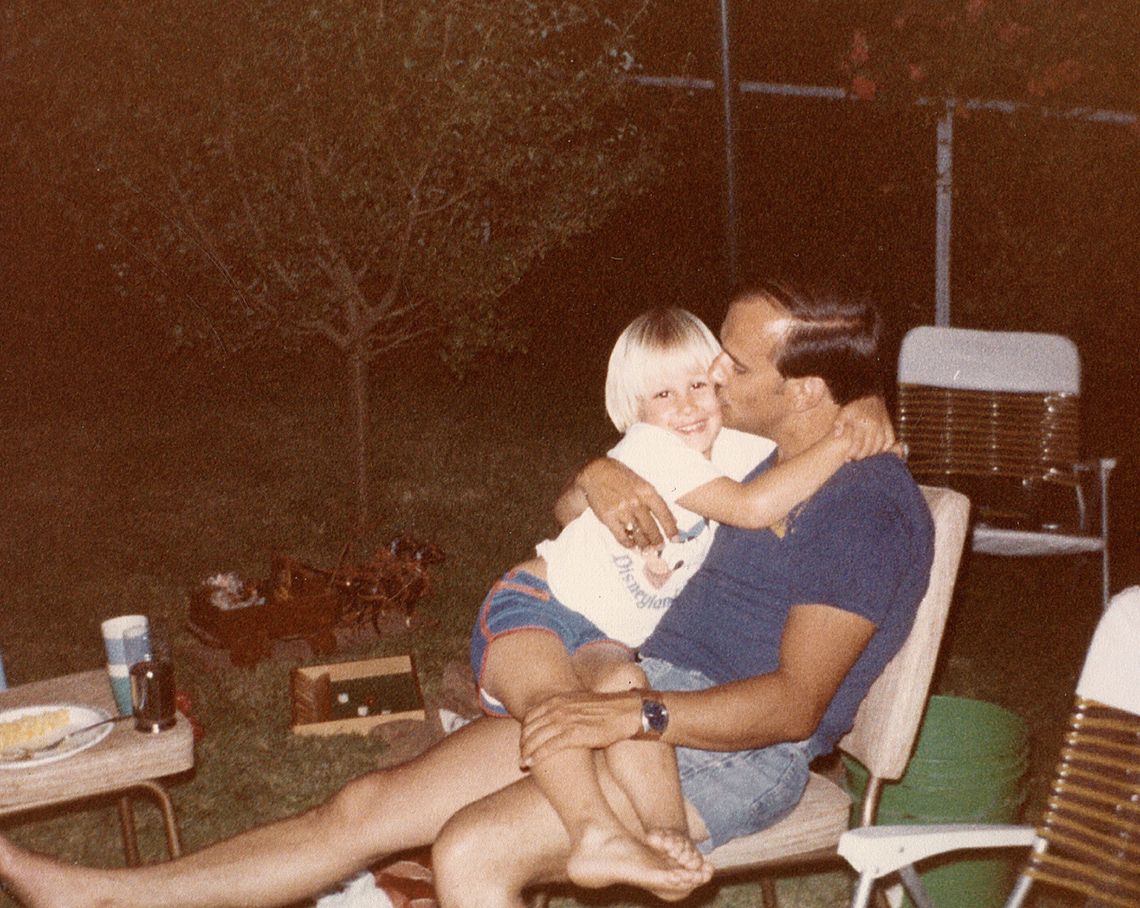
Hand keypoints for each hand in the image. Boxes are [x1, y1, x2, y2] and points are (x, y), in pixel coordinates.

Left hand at [519, 690, 641, 767]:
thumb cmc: (605, 710)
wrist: (626, 712)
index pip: (531, 714)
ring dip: (526, 751)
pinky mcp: (575, 733)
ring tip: (522, 763)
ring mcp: (566, 720)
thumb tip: (556, 717)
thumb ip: (565, 707)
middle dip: (523, 742)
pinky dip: (536, 755)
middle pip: (530, 726)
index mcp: (559, 699)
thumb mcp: (580, 702)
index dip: (524, 729)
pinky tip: (530, 763)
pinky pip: (549, 746)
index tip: (523, 741)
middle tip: (521, 755)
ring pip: (536, 737)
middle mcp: (559, 708)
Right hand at [579, 458, 677, 548]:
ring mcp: (622, 511)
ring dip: (644, 544)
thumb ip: (654, 500)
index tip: (675, 539)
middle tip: (660, 547)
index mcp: (647, 491)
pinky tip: (631, 544)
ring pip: (638, 535)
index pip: (664, 514)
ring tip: (647, 548)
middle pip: (651, 528)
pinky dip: (628, 544)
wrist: (596, 471)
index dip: (671, 529)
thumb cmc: (620, 476)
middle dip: (657, 541)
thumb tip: (669, 518)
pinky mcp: (608, 518)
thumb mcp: (641, 483)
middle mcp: (636, 502)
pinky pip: (622, 537)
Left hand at [833, 395, 895, 459]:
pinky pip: (890, 440)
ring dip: (872, 453)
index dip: (853, 453)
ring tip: (865, 455)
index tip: (848, 458)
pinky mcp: (888, 425)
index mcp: (861, 423)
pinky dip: (885, 447)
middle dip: (861, 455)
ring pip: (879, 446)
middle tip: (856, 458)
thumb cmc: (853, 408)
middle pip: (869, 447)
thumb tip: (837, 434)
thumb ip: (838, 423)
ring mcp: (882, 425)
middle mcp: (873, 425)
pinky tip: (878, 450)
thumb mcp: (843, 413)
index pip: (858, 444)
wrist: (868, 396)